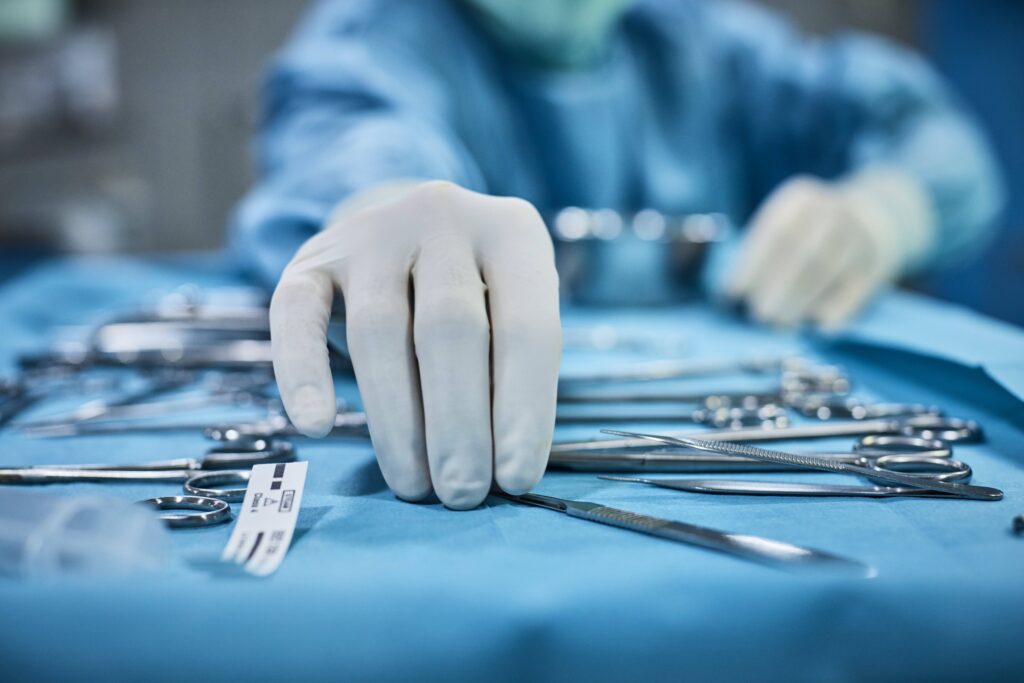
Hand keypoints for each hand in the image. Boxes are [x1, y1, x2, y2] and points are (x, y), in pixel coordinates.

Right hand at [270, 181, 560, 509]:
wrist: (408, 228)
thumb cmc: (478, 289)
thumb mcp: (515, 307)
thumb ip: (512, 369)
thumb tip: (500, 467)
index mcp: (512, 233)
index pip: (526, 328)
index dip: (523, 410)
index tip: (515, 479)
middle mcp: (444, 217)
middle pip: (450, 329)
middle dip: (458, 423)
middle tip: (461, 494)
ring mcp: (373, 232)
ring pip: (379, 331)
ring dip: (396, 420)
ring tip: (413, 483)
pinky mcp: (313, 257)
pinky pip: (296, 314)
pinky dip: (303, 372)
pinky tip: (317, 425)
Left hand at [725, 169, 934, 328]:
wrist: (878, 216)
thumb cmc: (810, 231)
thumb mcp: (787, 223)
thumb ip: (761, 253)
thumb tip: (731, 297)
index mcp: (799, 200)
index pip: (773, 233)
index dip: (751, 265)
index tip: (731, 294)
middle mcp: (832, 211)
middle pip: (802, 253)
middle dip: (777, 288)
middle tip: (758, 316)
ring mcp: (859, 235)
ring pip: (827, 271)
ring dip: (801, 303)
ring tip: (780, 326)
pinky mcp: (879, 262)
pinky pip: (856, 288)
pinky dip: (837, 310)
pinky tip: (818, 328)